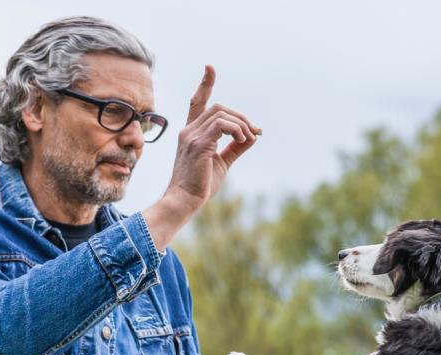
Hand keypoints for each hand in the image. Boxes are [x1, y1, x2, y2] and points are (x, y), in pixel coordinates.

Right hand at [163, 66, 260, 214]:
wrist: (185, 201)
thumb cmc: (201, 185)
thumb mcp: (222, 163)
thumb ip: (235, 148)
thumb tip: (252, 137)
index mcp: (191, 132)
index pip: (197, 102)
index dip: (205, 84)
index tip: (210, 67)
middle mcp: (189, 130)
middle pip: (219, 107)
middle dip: (241, 117)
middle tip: (254, 133)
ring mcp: (192, 136)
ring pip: (222, 114)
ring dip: (242, 125)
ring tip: (248, 140)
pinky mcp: (199, 144)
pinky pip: (223, 125)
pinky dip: (238, 130)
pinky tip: (243, 141)